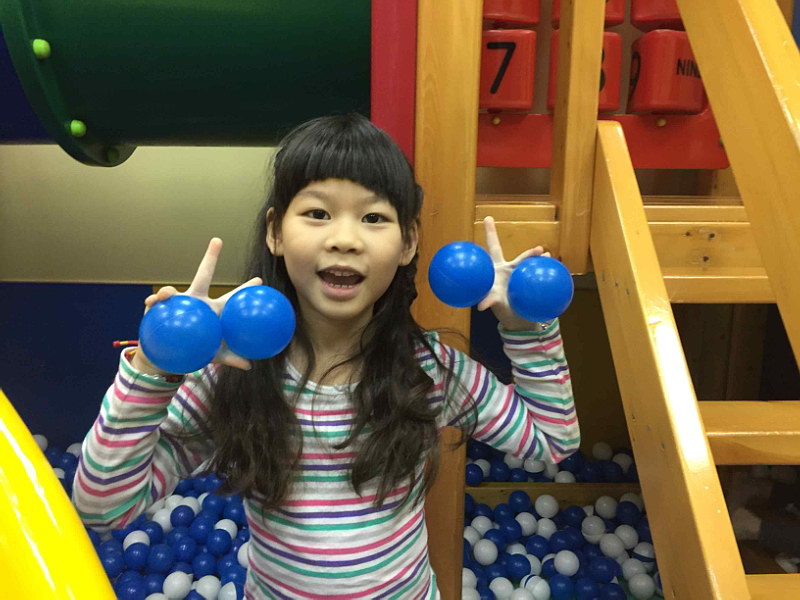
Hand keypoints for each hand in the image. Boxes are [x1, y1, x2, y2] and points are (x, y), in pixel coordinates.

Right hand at [141, 238, 262, 370]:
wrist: (169, 356)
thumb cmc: (195, 351)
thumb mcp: (214, 355)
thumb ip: (231, 359)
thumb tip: (249, 366)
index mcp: (213, 309)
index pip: (231, 297)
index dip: (245, 289)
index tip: (260, 279)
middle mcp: (196, 300)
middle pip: (204, 275)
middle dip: (210, 258)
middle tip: (217, 241)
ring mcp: (177, 302)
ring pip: (175, 289)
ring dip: (170, 290)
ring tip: (167, 294)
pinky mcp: (159, 309)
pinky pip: (156, 303)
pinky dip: (154, 302)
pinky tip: (152, 303)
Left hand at [476, 216, 550, 330]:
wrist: (515, 317)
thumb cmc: (500, 307)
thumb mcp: (493, 303)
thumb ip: (488, 301)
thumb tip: (481, 306)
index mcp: (497, 268)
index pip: (493, 247)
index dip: (491, 232)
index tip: (488, 217)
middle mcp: (511, 269)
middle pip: (521, 257)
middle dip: (530, 253)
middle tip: (539, 250)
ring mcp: (522, 276)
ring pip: (533, 267)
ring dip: (540, 263)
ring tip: (549, 260)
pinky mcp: (531, 283)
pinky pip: (541, 276)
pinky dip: (548, 271)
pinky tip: (556, 268)